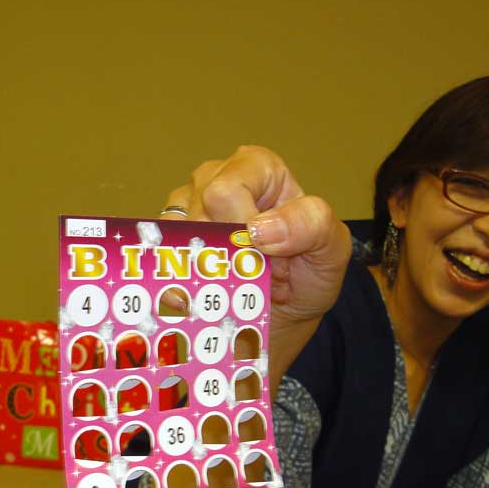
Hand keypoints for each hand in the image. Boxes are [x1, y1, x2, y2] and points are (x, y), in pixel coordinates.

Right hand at [160, 145, 350, 395]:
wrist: (282, 319)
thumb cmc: (309, 275)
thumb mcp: (331, 250)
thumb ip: (311, 225)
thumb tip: (259, 228)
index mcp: (257, 168)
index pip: (226, 190)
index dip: (239, 228)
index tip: (263, 257)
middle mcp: (214, 179)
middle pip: (194, 215)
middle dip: (225, 256)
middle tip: (255, 276)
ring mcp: (184, 210)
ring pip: (172, 238)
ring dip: (205, 273)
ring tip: (235, 286)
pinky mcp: (164, 242)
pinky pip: (157, 261)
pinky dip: (181, 287)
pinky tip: (206, 298)